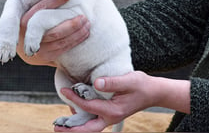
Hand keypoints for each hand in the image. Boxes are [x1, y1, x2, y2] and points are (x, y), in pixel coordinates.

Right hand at [11, 0, 90, 66]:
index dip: (53, 1)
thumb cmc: (28, 19)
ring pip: (59, 40)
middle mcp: (26, 37)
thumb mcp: (23, 5)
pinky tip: (85, 33)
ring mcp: (35, 49)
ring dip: (76, 31)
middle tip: (84, 15)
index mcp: (20, 20)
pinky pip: (63, 49)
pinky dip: (75, 40)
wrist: (28, 46)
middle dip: (69, 23)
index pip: (38, 10)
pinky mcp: (45, 57)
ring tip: (87, 22)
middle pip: (50, 29)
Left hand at [54, 71, 189, 131]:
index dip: (75, 99)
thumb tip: (96, 82)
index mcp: (113, 111)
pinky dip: (82, 119)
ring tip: (61, 122)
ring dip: (75, 125)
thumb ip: (112, 82)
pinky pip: (93, 120)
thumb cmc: (141, 85)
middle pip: (87, 129)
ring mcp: (109, 118)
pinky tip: (74, 111)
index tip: (64, 91)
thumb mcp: (129, 80)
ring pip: (89, 126)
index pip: (89, 106)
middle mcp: (110, 118)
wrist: (152, 92)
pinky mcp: (108, 114)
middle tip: (57, 127)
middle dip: (72, 129)